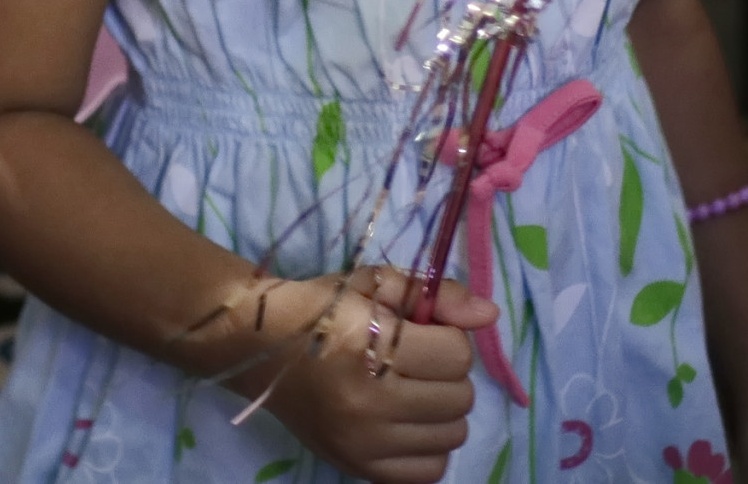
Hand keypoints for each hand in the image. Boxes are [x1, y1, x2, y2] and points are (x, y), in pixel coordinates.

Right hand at [218, 266, 495, 483]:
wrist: (258, 346)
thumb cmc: (321, 307)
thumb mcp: (376, 283)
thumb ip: (436, 294)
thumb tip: (489, 314)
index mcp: (370, 345)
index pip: (456, 354)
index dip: (447, 336)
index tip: (423, 330)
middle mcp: (367, 401)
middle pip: (460, 397)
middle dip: (446, 373)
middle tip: (415, 360)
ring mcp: (362, 442)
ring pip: (452, 435)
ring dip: (440, 409)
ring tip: (408, 390)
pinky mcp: (357, 467)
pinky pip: (430, 470)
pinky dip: (428, 446)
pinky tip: (406, 422)